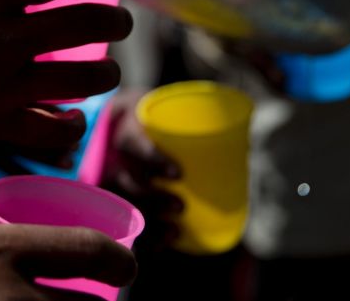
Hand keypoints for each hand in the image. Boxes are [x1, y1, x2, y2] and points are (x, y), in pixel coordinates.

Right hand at [0, 0, 134, 172]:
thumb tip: (28, 0)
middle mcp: (2, 38)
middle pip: (86, 23)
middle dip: (116, 21)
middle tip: (121, 23)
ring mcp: (2, 85)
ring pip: (85, 79)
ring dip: (105, 72)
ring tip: (105, 70)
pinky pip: (55, 130)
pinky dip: (72, 125)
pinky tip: (73, 118)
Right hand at [100, 89, 183, 249]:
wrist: (123, 119)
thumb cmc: (155, 115)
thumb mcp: (167, 107)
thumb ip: (194, 118)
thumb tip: (241, 134)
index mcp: (124, 124)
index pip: (130, 142)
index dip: (152, 158)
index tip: (179, 174)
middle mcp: (110, 152)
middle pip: (123, 179)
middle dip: (151, 197)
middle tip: (181, 206)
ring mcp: (107, 176)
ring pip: (119, 202)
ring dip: (147, 218)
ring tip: (174, 229)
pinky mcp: (112, 195)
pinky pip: (119, 220)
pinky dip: (139, 235)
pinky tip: (159, 243)